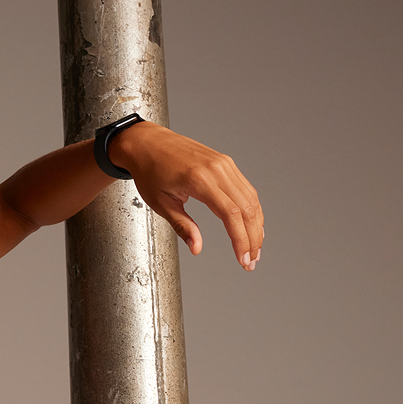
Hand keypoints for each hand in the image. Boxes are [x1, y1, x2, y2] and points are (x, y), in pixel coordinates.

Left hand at [107, 121, 264, 269]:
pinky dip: (252, 209)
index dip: (240, 239)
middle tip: (251, 261)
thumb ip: (183, 226)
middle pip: (247, 208)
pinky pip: (245, 188)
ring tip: (254, 248)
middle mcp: (216, 169)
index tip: (242, 259)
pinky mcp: (225, 162)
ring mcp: (223, 163)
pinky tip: (251, 225)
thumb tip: (197, 248)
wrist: (146, 142)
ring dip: (256, 226)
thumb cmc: (149, 171)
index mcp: (199, 179)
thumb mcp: (161, 203)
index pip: (230, 214)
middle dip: (252, 238)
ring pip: (251, 198)